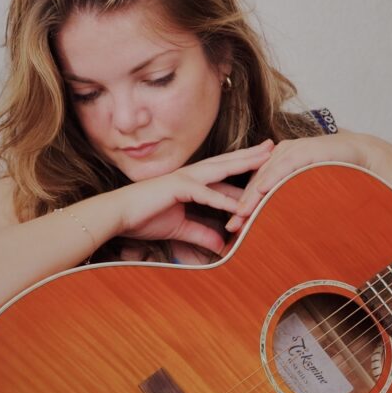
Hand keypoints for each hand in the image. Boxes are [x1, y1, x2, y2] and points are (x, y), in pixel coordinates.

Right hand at [114, 141, 273, 253]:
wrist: (117, 216)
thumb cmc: (143, 218)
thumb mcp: (179, 228)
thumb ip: (201, 233)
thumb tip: (221, 244)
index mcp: (193, 181)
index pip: (226, 174)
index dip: (246, 169)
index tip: (267, 164)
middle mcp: (192, 175)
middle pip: (228, 163)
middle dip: (251, 156)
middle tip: (274, 148)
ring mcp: (185, 179)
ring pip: (221, 170)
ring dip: (244, 166)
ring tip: (267, 162)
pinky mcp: (176, 188)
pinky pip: (204, 194)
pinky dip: (222, 200)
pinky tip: (240, 204)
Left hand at [224, 133, 373, 234]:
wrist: (360, 154)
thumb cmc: (335, 171)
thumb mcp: (306, 185)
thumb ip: (291, 196)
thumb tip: (278, 222)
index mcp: (279, 160)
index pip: (257, 184)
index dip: (245, 204)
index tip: (234, 227)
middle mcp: (282, 152)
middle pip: (258, 181)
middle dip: (243, 205)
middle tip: (232, 227)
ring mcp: (293, 149)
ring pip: (267, 174)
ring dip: (253, 196)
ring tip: (241, 215)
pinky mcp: (305, 150)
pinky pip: (286, 165)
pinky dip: (273, 178)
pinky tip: (262, 190)